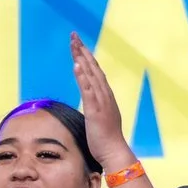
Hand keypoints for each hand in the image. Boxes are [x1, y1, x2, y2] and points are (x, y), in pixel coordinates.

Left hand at [70, 32, 134, 169]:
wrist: (113, 151)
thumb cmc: (104, 138)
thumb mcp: (98, 118)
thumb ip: (94, 106)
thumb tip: (89, 102)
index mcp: (104, 95)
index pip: (94, 71)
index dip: (86, 56)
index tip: (78, 44)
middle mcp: (104, 94)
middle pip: (93, 67)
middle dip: (82, 51)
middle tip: (74, 36)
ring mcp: (101, 101)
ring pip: (91, 74)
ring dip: (82, 59)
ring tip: (74, 45)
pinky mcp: (95, 109)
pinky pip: (88, 90)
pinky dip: (82, 77)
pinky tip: (76, 66)